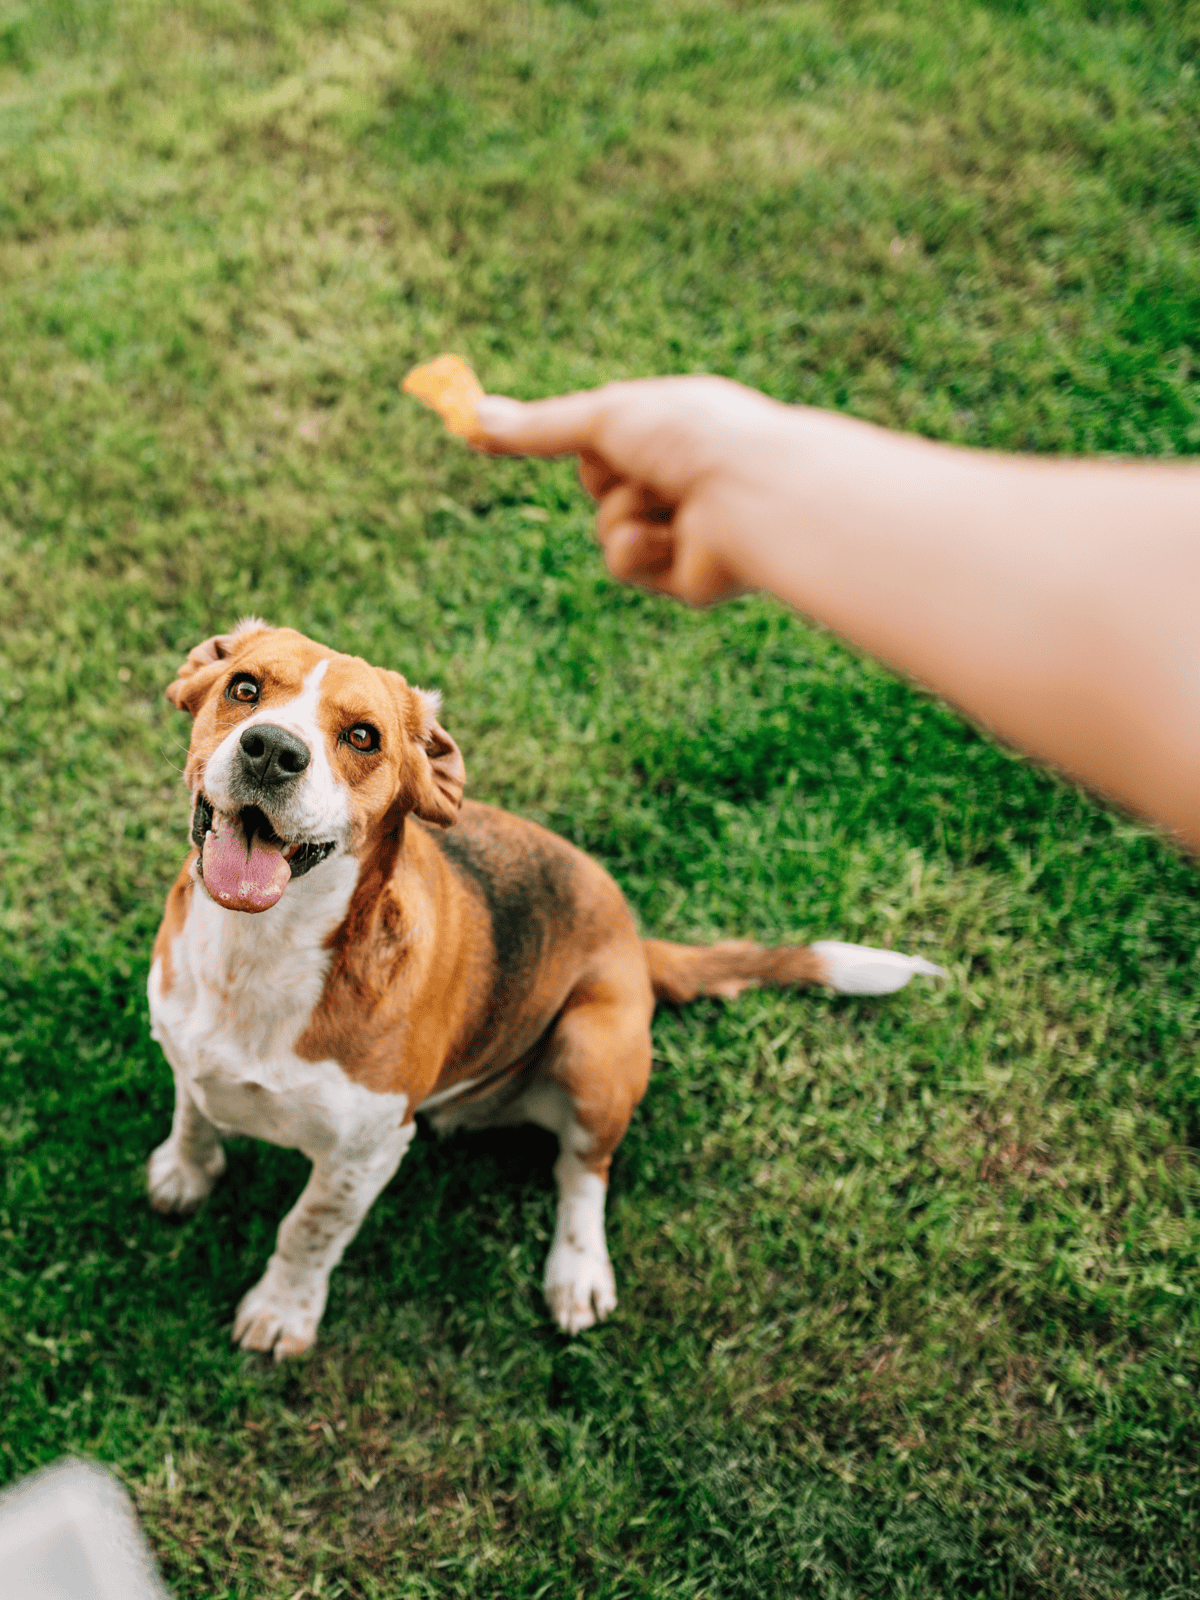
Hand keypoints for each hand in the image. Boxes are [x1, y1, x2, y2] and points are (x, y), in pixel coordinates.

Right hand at [475, 376, 800, 604]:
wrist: (749, 494)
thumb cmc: (690, 438)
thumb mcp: (603, 420)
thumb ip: (539, 427)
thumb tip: (470, 416)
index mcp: (674, 428)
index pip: (605, 438)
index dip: (583, 440)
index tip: (522, 441)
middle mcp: (681, 476)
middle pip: (600, 485)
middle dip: (607, 477)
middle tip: (639, 464)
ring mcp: (684, 527)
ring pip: (608, 527)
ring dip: (624, 512)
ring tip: (670, 500)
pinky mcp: (685, 576)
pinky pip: (626, 564)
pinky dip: (637, 549)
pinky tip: (674, 538)